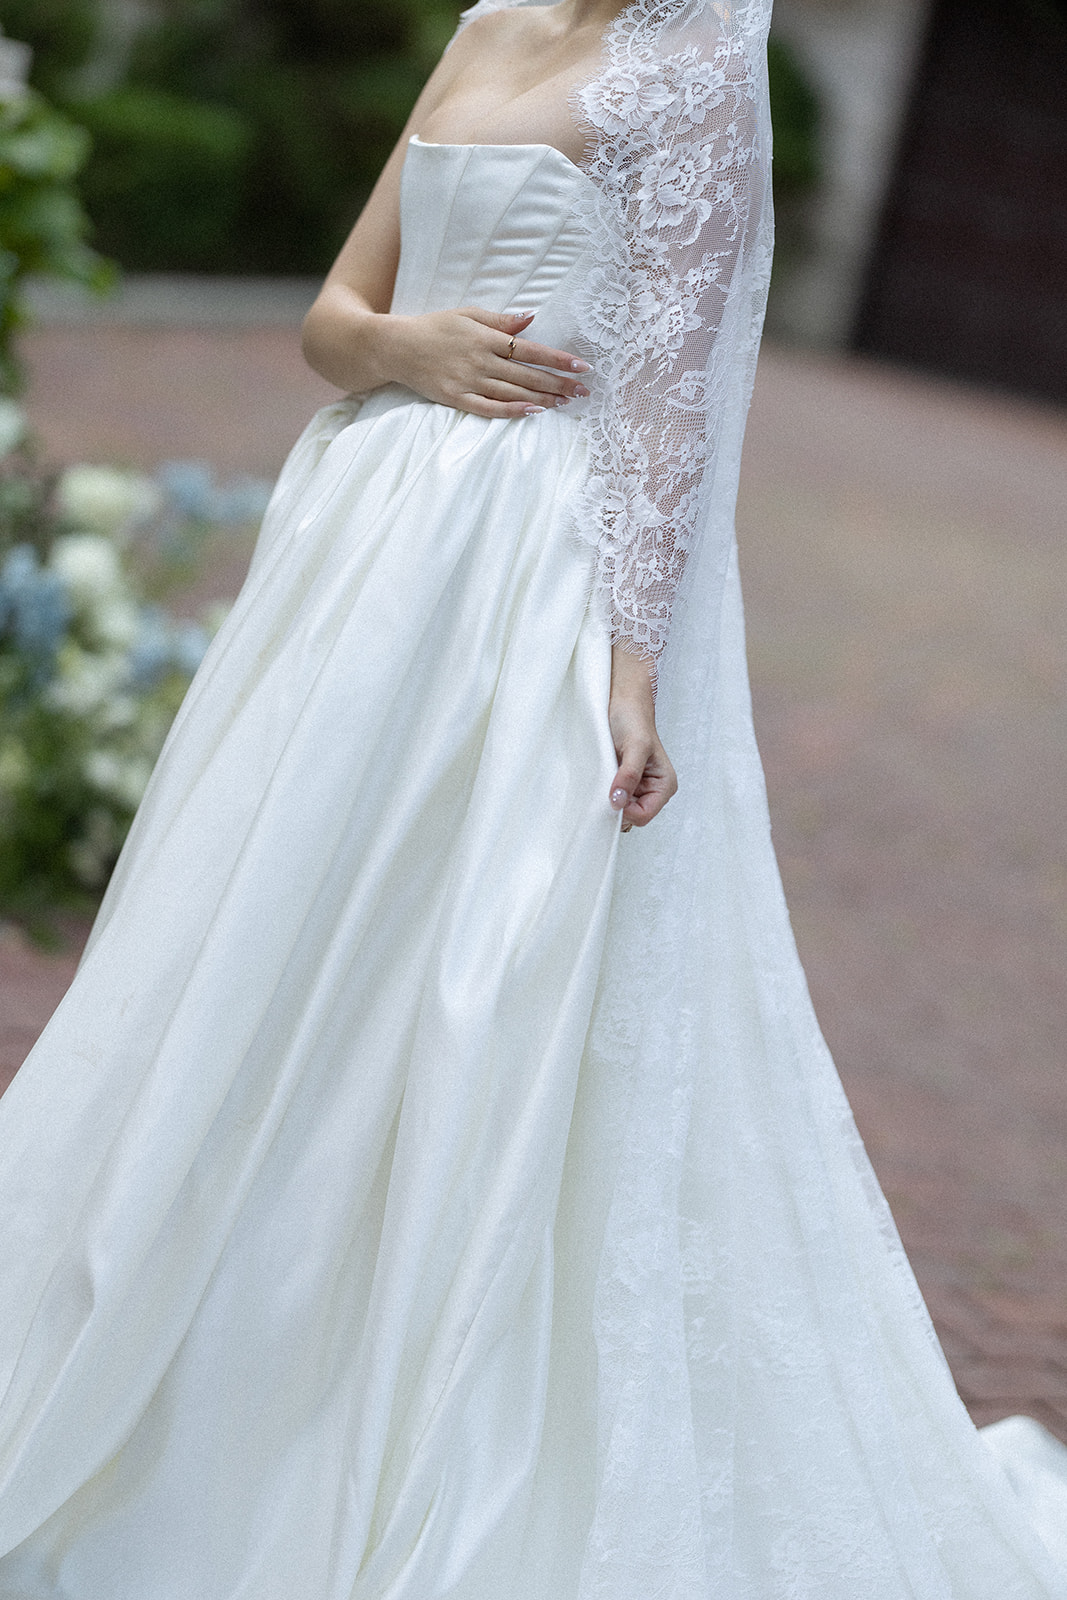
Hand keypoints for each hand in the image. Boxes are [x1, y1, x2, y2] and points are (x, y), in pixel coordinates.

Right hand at [385, 307, 591, 418]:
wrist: (396, 347)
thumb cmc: (434, 327)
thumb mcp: (467, 314)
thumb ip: (500, 320)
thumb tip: (531, 319)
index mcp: (486, 338)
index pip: (531, 350)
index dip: (558, 359)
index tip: (581, 366)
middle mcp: (481, 361)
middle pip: (528, 375)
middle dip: (559, 384)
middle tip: (583, 391)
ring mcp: (469, 382)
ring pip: (513, 393)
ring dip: (542, 398)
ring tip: (565, 403)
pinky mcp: (457, 399)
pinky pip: (489, 408)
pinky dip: (512, 412)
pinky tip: (532, 413)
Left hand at [608, 647, 677, 831]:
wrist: (621, 704)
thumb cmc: (633, 720)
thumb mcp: (635, 746)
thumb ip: (629, 775)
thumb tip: (618, 801)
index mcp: (664, 786)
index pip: (644, 816)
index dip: (625, 811)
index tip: (611, 795)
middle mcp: (651, 791)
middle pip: (631, 818)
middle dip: (616, 807)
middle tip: (604, 785)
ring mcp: (635, 790)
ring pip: (619, 812)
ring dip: (607, 801)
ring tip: (604, 777)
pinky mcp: (620, 785)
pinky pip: (610, 801)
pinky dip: (601, 795)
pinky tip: (599, 779)